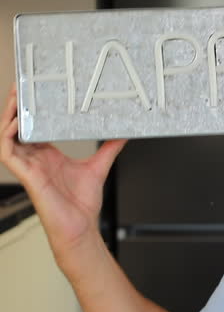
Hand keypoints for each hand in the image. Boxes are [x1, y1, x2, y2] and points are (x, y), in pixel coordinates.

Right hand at [0, 86, 126, 258]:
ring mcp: (28, 166)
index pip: (34, 127)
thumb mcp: (98, 166)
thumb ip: (109, 147)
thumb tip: (124, 133)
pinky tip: (13, 124)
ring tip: (15, 97)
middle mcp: (35, 159)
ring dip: (9, 116)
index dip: (32, 109)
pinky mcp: (25, 176)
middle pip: (19, 127)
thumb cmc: (83, 202)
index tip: (36, 91)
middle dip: (17, 106)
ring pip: (9, 136)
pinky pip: (8, 153)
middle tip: (21, 85)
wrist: (81, 226)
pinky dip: (8, 137)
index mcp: (48, 155)